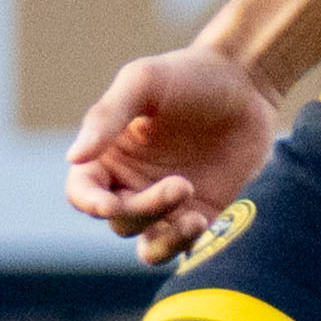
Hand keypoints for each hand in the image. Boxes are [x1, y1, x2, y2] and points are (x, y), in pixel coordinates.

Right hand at [65, 48, 282, 261]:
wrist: (246, 83)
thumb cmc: (188, 76)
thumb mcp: (143, 83)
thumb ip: (107, 117)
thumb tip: (73, 157)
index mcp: (107, 155)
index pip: (81, 191)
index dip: (89, 202)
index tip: (109, 204)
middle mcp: (130, 184)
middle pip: (118, 219)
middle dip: (144, 209)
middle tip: (181, 184)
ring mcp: (165, 204)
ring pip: (147, 245)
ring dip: (164, 241)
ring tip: (193, 220)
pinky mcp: (200, 214)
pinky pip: (182, 245)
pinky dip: (185, 243)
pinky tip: (202, 222)